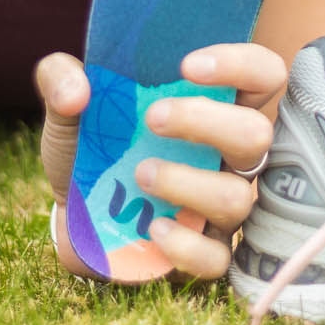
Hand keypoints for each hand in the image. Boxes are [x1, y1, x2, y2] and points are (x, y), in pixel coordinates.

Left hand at [34, 42, 287, 282]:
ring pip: (237, 198)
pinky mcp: (204, 256)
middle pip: (257, 135)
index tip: (186, 66)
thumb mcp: (68, 107)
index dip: (240, 65)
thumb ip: (60, 78)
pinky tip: (154, 227)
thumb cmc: (91, 149)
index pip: (264, 75)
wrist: (72, 216)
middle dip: (207, 121)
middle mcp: (230, 158)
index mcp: (216, 108)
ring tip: (141, 174)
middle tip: (154, 118)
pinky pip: (216, 260)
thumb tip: (77, 91)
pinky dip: (185, 244)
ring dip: (187, 182)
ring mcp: (222, 210)